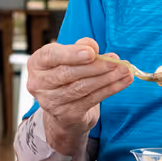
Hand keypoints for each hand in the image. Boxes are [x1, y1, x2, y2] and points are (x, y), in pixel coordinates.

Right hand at [26, 38, 138, 154]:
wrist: (64, 110)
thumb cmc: (68, 76)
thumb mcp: (70, 58)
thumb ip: (80, 48)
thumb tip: (92, 46)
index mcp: (36, 64)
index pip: (51, 56)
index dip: (71, 54)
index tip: (92, 52)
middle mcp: (38, 84)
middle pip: (68, 73)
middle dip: (96, 66)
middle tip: (117, 61)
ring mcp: (51, 102)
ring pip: (82, 88)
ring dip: (107, 78)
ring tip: (125, 70)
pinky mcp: (66, 115)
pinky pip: (91, 100)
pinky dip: (110, 90)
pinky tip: (123, 82)